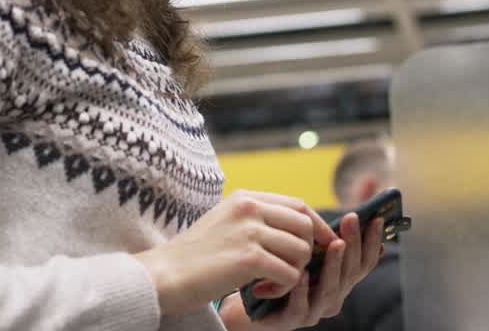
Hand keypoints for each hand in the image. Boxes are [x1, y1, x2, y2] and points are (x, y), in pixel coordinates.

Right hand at [134, 190, 336, 316]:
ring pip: (301, 251)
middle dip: (306, 252)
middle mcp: (249, 209)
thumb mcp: (226, 222)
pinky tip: (261, 291)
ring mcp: (249, 232)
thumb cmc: (195, 256)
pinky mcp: (249, 259)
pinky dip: (282, 288)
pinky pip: (290, 274)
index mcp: (246, 198)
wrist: (164, 275)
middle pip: (305, 226)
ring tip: (270, 283)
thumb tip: (299, 228)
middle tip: (288, 270)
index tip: (324, 244)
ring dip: (294, 273)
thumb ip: (257, 219)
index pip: (298, 205)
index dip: (317, 225)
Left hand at [217, 214, 385, 329]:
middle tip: (351, 220)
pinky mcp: (289, 321)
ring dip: (333, 265)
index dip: (371, 242)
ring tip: (335, 244)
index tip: (377, 219)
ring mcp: (312, 311)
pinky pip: (300, 308)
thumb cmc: (278, 266)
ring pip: (330, 290)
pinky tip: (302, 274)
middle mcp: (331, 296)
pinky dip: (303, 291)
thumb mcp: (303, 246)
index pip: (363, 262)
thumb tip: (358, 195)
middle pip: (351, 273)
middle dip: (354, 245)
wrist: (244, 299)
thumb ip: (324, 231)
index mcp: (337, 279)